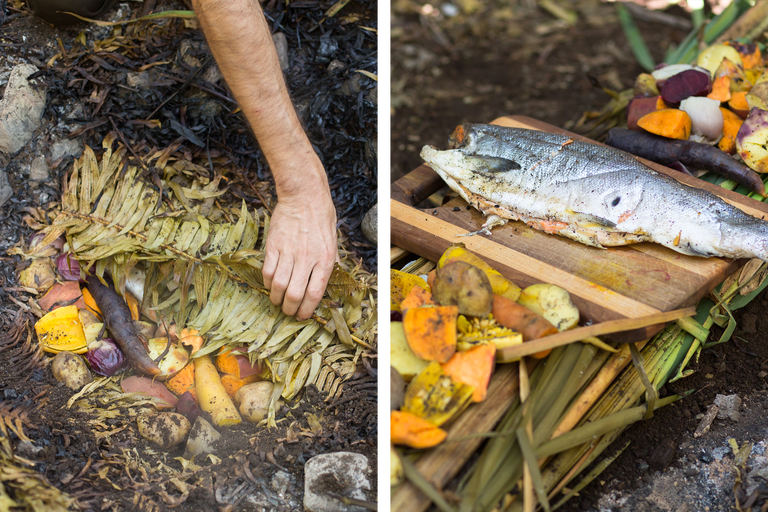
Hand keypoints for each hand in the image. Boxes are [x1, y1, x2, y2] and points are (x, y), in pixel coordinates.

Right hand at [262, 180, 337, 319]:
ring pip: (279, 285)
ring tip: (277, 301)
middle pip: (294, 294)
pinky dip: (268, 282)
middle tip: (287, 311)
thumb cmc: (321, 219)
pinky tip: (270, 284)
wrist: (304, 197)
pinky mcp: (274, 245)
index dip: (307, 309)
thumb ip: (331, 263)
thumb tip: (328, 283)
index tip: (302, 315)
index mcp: (325, 259)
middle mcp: (307, 258)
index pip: (315, 293)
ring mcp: (289, 252)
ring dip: (276, 298)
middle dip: (290, 308)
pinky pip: (268, 271)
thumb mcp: (334, 242)